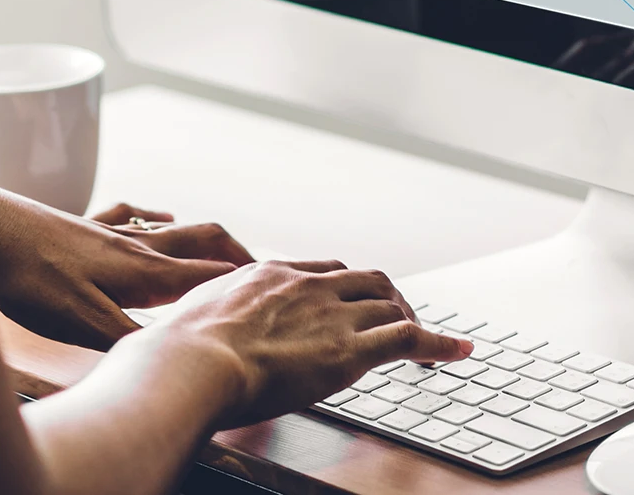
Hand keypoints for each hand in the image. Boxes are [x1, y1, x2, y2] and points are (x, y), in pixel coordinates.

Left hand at [0, 184, 254, 348]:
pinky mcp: (82, 224)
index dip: (246, 284)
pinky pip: (132, 215)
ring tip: (224, 248)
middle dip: (236, 255)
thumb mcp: (81, 323)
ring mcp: (109, 231)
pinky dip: (155, 217)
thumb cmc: (30, 277)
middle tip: (264, 271)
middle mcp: (134, 245)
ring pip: (172, 229)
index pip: (209, 276)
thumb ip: (130, 339)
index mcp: (142, 272)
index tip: (280, 292)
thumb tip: (174, 356)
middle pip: (202, 242)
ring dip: (202, 238)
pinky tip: (157, 214)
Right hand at [147, 260, 471, 428]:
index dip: (341, 287)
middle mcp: (305, 286)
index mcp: (266, 275)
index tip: (348, 301)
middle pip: (363, 279)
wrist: (190, 363)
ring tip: (427, 343)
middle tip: (396, 318)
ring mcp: (330, 314)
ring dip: (411, 322)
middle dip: (385, 298)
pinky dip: (440, 344)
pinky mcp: (350, 350)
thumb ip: (200, 321)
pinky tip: (458, 354)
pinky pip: (409, 339)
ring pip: (388, 304)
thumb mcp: (187, 319)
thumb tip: (175, 340)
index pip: (319, 271)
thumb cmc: (176, 353)